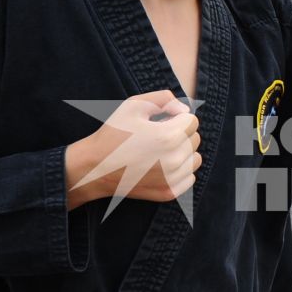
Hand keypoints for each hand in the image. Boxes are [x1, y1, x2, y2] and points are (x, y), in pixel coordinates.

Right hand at [65, 91, 201, 208]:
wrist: (95, 168)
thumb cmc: (113, 134)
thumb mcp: (133, 105)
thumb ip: (164, 98)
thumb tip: (184, 109)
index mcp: (168, 137)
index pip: (192, 121)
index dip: (177, 118)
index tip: (161, 121)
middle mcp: (174, 160)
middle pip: (195, 140)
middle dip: (181, 134)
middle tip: (157, 135)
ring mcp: (172, 179)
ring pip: (195, 159)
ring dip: (183, 152)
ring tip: (161, 151)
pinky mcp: (169, 193)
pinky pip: (190, 178)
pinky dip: (181, 171)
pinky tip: (162, 166)